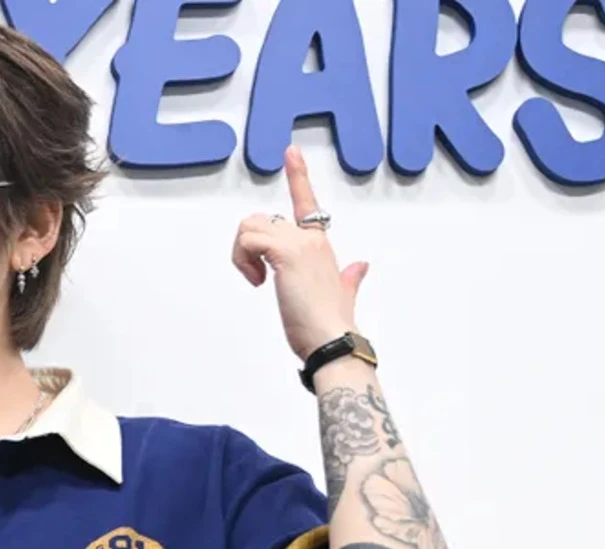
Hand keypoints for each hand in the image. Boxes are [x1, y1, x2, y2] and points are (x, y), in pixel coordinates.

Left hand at [232, 145, 368, 361]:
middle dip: (247, 246)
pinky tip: (257, 281)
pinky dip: (242, 259)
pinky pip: (248, 240)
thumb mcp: (341, 295)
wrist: (334, 340)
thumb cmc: (330, 323)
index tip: (290, 151)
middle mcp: (310, 239)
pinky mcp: (286, 254)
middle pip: (260, 219)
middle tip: (256, 275)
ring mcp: (299, 244)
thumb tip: (361, 267)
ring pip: (250, 226)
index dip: (298, 176)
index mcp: (320, 245)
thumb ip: (350, 279)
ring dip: (242, 253)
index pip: (307, 203)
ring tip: (257, 278)